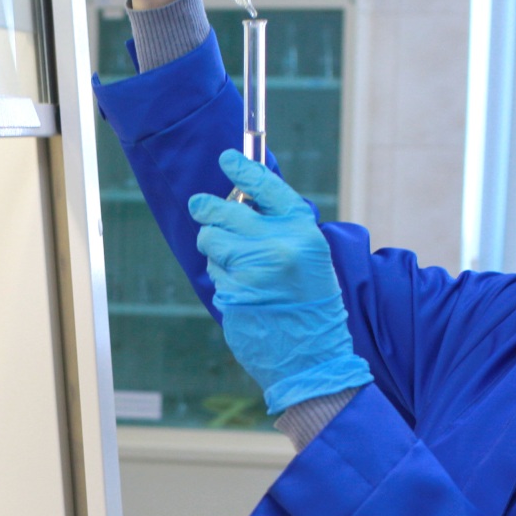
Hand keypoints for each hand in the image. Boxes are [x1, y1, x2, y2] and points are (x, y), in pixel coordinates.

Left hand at [188, 152, 371, 415]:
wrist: (314, 357)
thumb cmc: (312, 306)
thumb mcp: (309, 257)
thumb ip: (279, 229)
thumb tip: (240, 202)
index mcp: (302, 232)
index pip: (267, 188)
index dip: (244, 169)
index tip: (226, 158)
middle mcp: (278, 245)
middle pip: (223, 211)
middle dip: (208, 210)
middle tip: (200, 207)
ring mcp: (253, 270)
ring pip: (211, 241)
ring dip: (214, 250)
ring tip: (237, 265)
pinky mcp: (234, 293)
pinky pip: (215, 273)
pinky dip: (222, 279)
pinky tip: (243, 293)